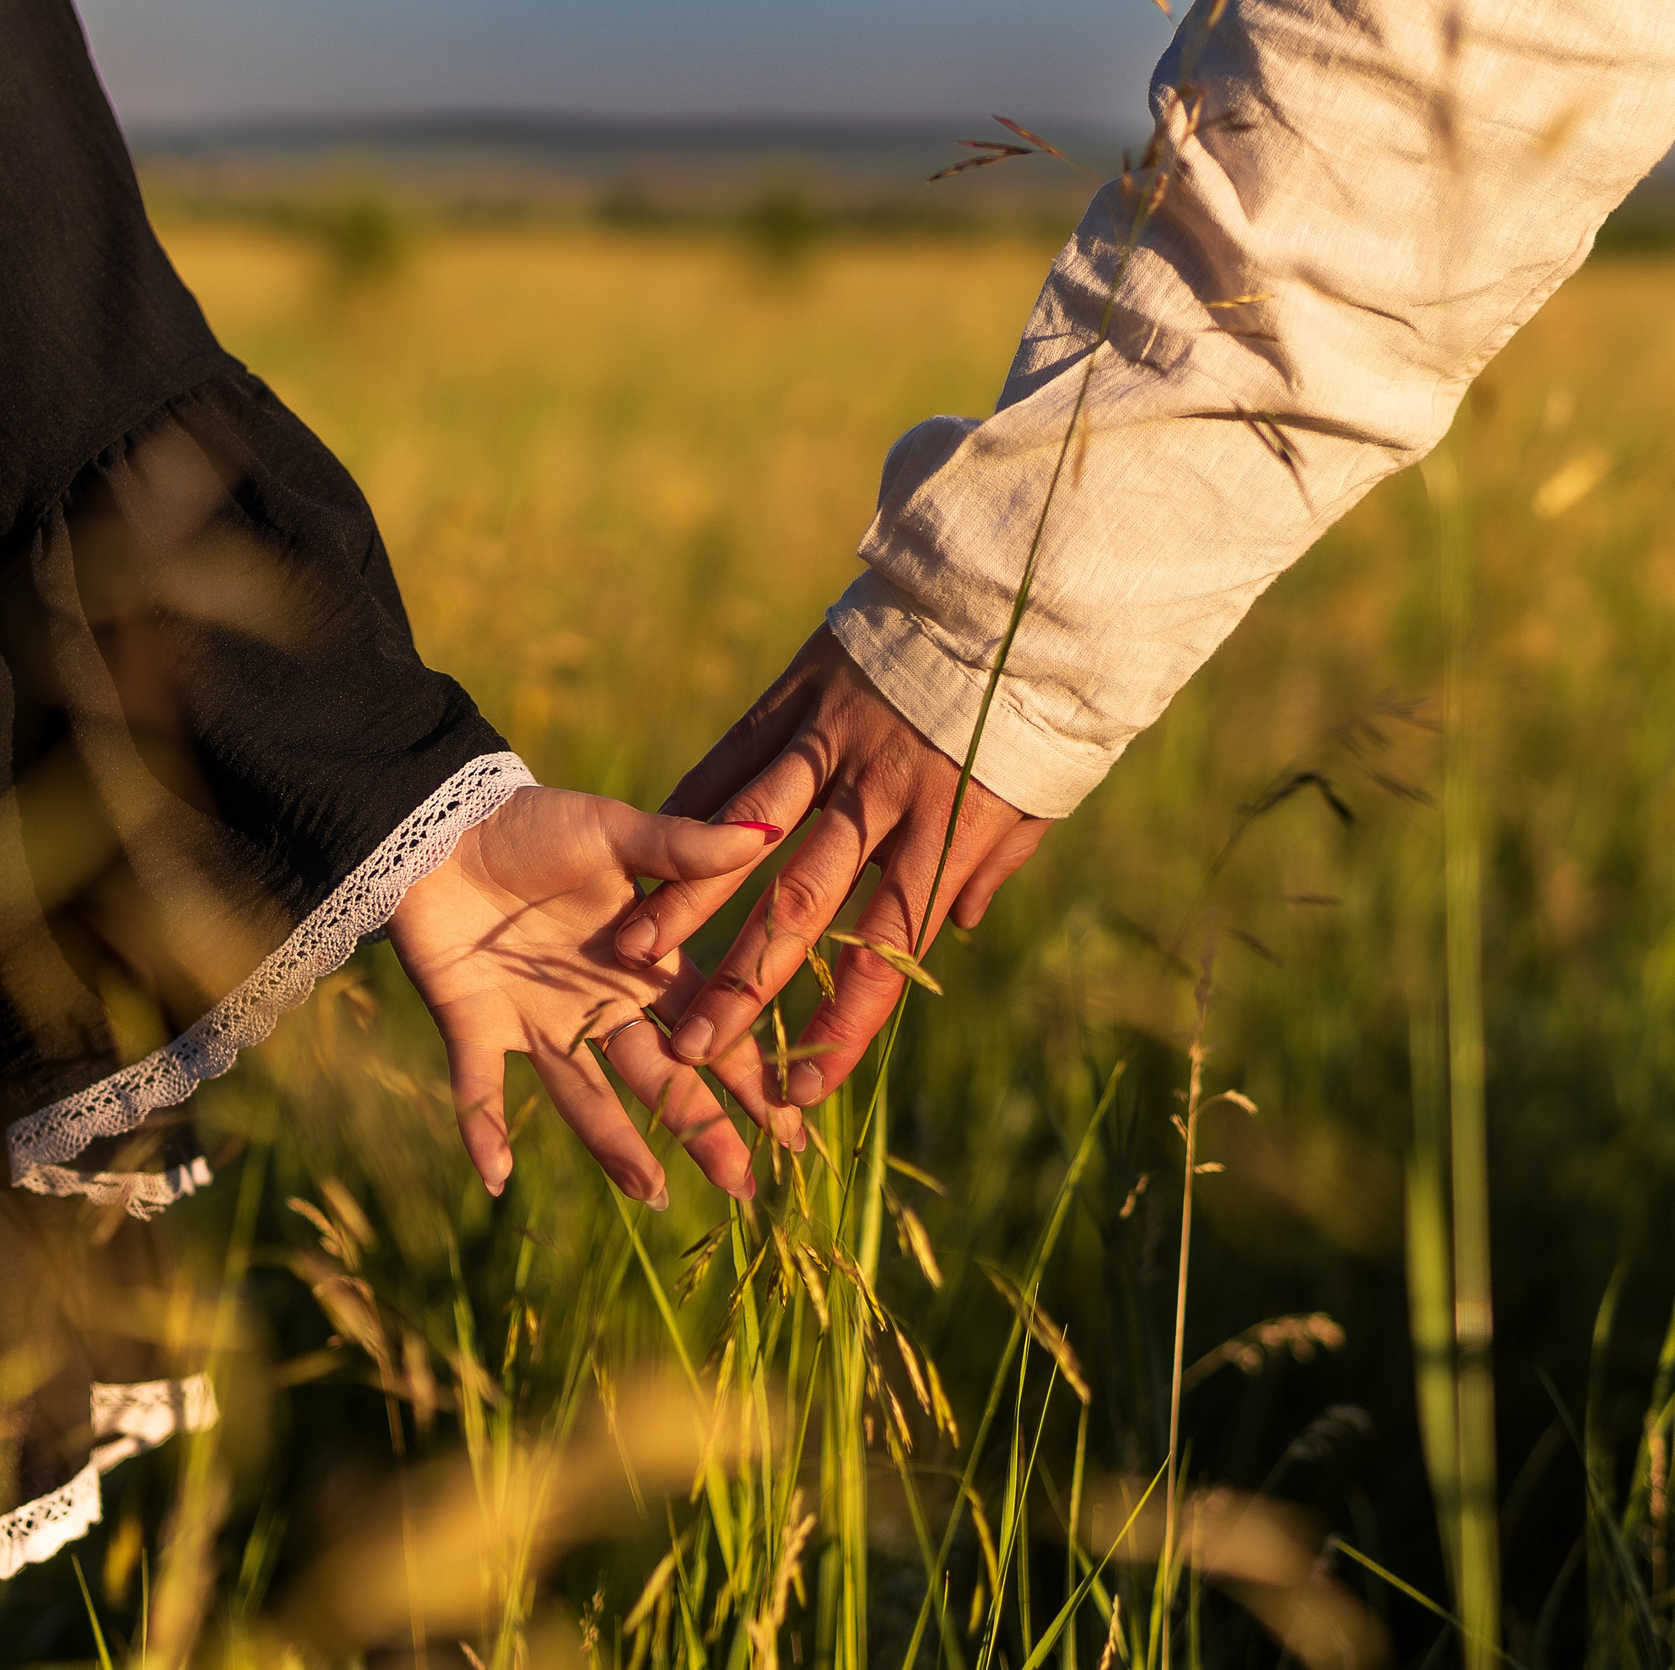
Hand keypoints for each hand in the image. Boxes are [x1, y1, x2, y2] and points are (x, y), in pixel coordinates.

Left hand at [387, 787, 793, 1205]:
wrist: (439, 823)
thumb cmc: (534, 823)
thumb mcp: (613, 831)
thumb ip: (682, 849)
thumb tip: (764, 833)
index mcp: (642, 964)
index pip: (711, 1027)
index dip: (751, 1075)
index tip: (793, 1126)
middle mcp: (597, 1006)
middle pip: (661, 1077)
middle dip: (702, 1127)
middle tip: (743, 1186)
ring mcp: (536, 1023)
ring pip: (585, 1095)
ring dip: (615, 1145)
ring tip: (652, 1194)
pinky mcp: (473, 1026)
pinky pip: (478, 1086)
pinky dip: (484, 1128)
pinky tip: (497, 1178)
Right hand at [614, 629, 1053, 1106]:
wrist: (1021, 584)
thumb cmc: (1039, 703)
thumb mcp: (1036, 795)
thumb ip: (989, 864)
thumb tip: (954, 933)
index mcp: (946, 832)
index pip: (888, 949)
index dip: (844, 1025)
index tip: (800, 1091)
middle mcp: (882, 796)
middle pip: (804, 905)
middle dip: (745, 984)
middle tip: (691, 1046)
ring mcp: (833, 741)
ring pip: (748, 831)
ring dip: (689, 898)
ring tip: (635, 951)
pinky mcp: (800, 690)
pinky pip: (736, 753)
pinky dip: (690, 800)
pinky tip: (643, 844)